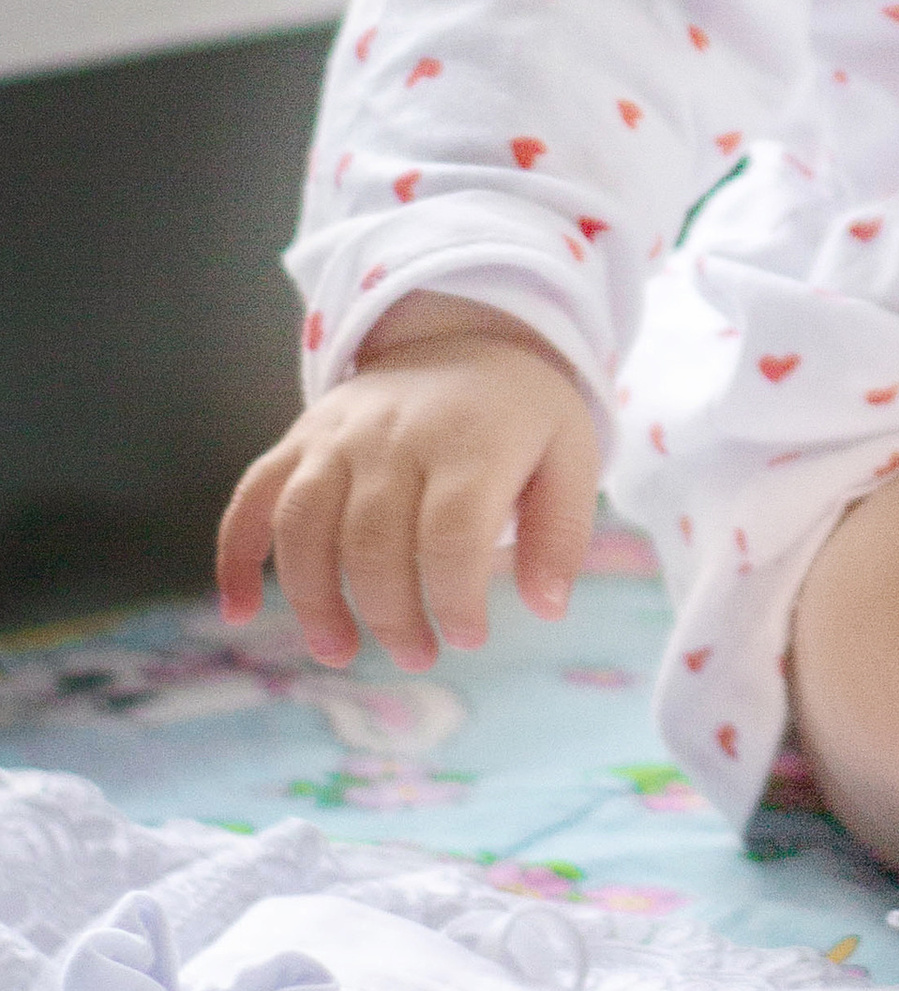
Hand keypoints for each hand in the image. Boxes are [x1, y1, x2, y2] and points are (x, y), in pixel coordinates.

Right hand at [217, 291, 598, 672]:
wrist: (464, 335)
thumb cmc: (521, 415)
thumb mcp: (571, 455)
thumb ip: (562, 532)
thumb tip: (547, 609)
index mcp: (469, 440)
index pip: (450, 534)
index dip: (452, 598)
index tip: (468, 637)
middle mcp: (393, 434)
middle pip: (372, 540)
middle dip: (390, 614)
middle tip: (417, 656)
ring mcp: (337, 435)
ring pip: (304, 525)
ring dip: (313, 601)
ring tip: (340, 652)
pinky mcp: (299, 440)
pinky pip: (253, 495)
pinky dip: (236, 555)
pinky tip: (239, 611)